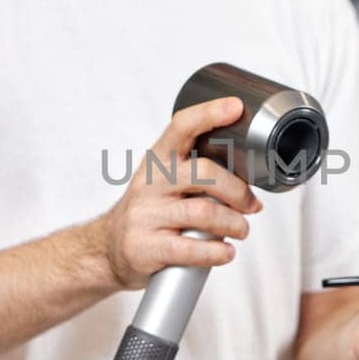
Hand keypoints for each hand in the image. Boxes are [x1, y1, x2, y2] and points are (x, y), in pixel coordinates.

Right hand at [94, 97, 262, 289]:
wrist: (107, 249)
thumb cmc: (148, 212)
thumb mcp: (163, 181)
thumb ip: (198, 172)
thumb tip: (249, 173)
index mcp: (158, 161)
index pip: (182, 126)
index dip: (210, 113)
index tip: (235, 107)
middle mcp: (150, 183)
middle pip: (204, 173)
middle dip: (238, 191)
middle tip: (251, 205)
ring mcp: (146, 215)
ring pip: (203, 213)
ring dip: (234, 224)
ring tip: (241, 230)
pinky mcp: (145, 247)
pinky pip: (190, 249)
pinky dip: (216, 252)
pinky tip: (225, 253)